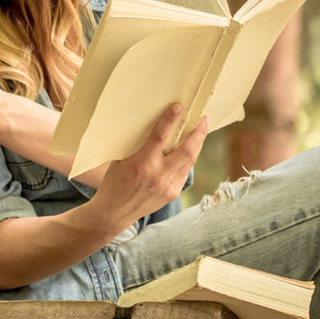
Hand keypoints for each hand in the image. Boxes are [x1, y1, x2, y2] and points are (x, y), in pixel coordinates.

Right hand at [90, 103, 206, 230]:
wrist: (114, 212)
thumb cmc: (114, 181)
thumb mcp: (121, 159)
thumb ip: (138, 145)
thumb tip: (154, 126)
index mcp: (142, 163)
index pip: (159, 136)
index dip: (170, 119)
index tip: (179, 106)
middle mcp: (158, 175)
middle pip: (186, 150)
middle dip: (199, 132)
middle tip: (205, 118)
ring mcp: (168, 186)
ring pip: (190, 161)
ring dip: (198, 144)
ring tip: (202, 130)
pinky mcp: (172, 193)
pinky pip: (185, 172)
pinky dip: (189, 159)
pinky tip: (191, 150)